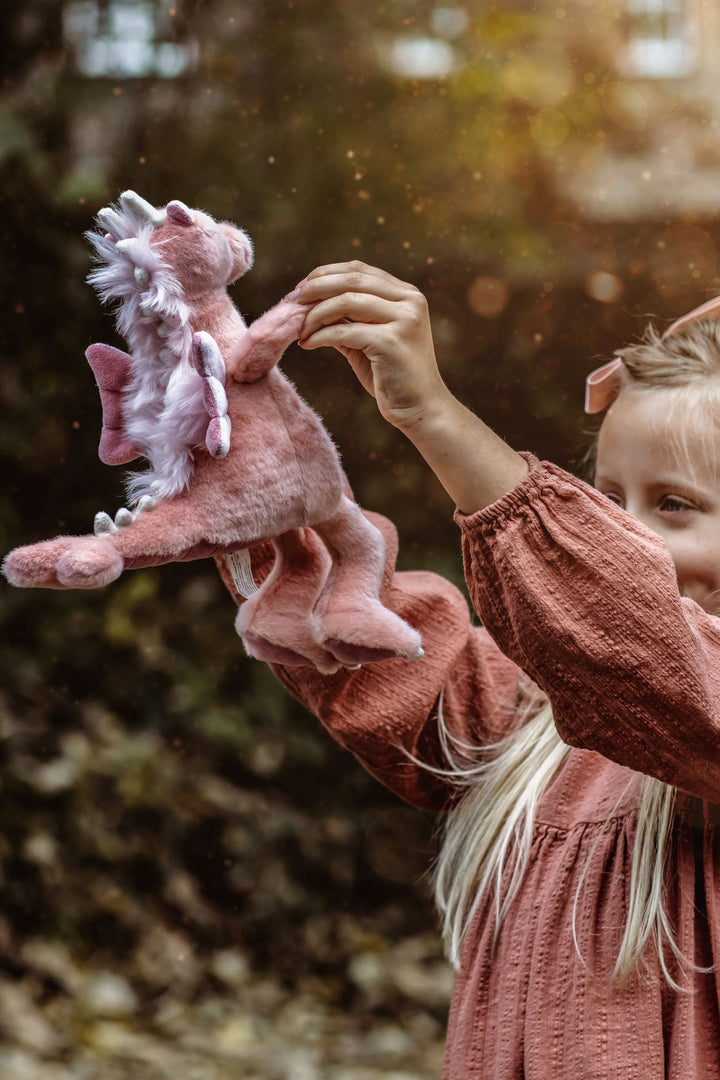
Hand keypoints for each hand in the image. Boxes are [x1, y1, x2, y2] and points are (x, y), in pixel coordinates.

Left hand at [295, 261, 451, 431]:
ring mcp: (404, 319)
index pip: (359, 270)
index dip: (325, 274)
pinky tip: (307, 344)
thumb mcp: (368, 340)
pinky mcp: (392, 342)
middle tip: (291, 301)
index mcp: (407, 295)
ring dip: (315, 314)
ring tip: (300, 329)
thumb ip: (347, 320)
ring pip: (346, 301)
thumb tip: (309, 305)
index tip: (300, 289)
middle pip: (351, 280)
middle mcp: (409, 300)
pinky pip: (344, 331)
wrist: (421, 409)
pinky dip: (320, 336)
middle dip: (315, 288)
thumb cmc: (393, 378)